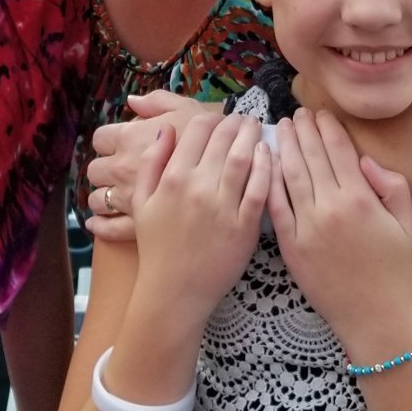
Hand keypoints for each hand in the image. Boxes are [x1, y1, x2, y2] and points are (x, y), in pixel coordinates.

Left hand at [85, 91, 219, 242]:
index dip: (109, 138)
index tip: (122, 141)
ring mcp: (128, 200)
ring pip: (99, 198)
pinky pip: (110, 228)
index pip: (101, 137)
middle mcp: (123, 170)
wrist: (223, 203)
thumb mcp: (190, 112)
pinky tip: (99, 223)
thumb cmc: (210, 144)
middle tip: (121, 167)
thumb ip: (160, 103)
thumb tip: (133, 100)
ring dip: (103, 195)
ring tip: (118, 192)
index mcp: (132, 140)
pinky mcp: (138, 227)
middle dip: (106, 168)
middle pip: (96, 168)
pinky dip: (102, 226)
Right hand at [133, 110, 273, 331]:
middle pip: (223, 139)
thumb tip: (165, 129)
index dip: (210, 118)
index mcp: (172, 178)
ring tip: (257, 128)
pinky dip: (267, 166)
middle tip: (244, 118)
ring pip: (244, 158)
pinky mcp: (245, 226)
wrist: (174, 292)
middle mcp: (198, 188)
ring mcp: (223, 207)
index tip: (219, 118)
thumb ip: (151, 162)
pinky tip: (269, 155)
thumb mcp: (141, 202)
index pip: (196, 131)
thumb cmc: (157, 247)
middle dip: (236, 122)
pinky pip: (260, 188)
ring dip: (253, 137)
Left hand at [268, 109, 411, 358]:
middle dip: (303, 131)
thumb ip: (392, 185)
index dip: (328, 128)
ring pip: (290, 175)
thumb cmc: (394, 270)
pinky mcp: (290, 245)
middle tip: (296, 113)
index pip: (339, 151)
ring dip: (284, 148)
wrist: (373, 316)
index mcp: (361, 199)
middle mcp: (331, 208)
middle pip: (311, 157)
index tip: (321, 113)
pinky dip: (269, 181)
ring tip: (280, 128)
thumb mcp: (407, 224)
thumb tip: (365, 160)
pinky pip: (275, 206)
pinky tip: (264, 164)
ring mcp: (307, 226)